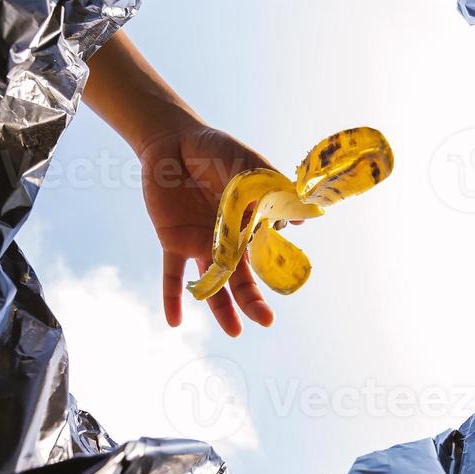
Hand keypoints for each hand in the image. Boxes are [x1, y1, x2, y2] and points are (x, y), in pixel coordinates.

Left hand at [137, 124, 277, 336]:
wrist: (174, 141)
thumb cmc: (217, 151)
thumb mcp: (250, 168)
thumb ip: (274, 192)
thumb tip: (303, 220)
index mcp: (249, 225)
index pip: (264, 256)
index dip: (274, 272)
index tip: (287, 285)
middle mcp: (226, 241)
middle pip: (241, 277)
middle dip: (254, 300)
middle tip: (267, 321)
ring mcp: (200, 244)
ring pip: (212, 283)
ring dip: (222, 309)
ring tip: (236, 332)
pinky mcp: (172, 242)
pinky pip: (171, 275)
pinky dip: (172, 298)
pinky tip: (175, 322)